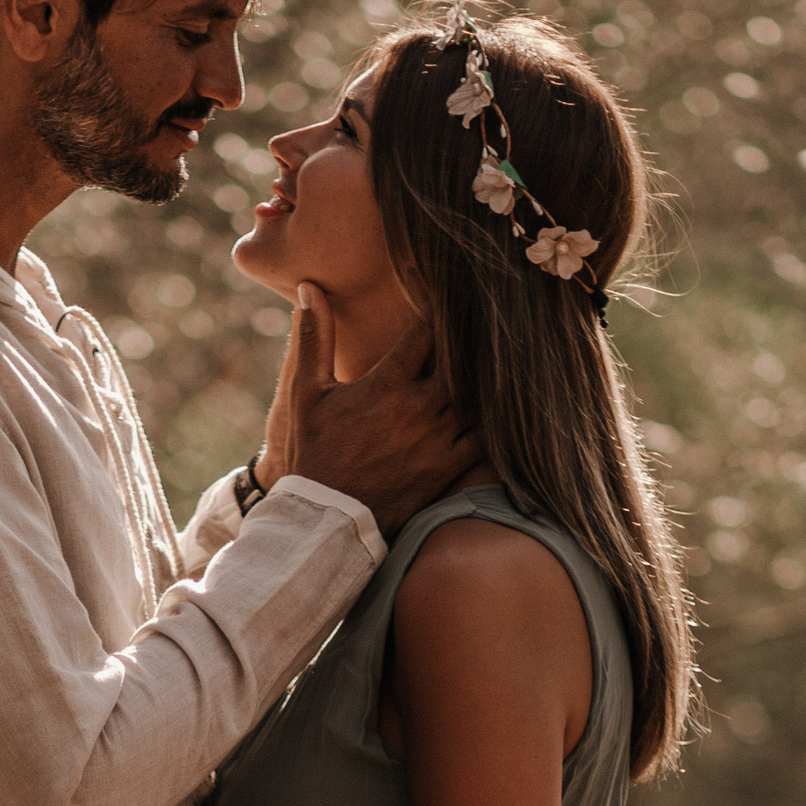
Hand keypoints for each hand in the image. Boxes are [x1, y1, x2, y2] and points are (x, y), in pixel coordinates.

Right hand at [267, 282, 478, 534]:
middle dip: (471, 341)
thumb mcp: (306, 392)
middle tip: (486, 321)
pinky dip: (493, 417)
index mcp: (386, 385)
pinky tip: (499, 402)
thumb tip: (308, 287)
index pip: (426, 332)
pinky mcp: (449, 466)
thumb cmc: (315, 452)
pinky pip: (485, 435)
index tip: (451, 295)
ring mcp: (437, 439)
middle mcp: (418, 408)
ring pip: (477, 395)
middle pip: (462, 360)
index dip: (440, 309)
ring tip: (496, 356)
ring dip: (484, 376)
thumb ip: (312, 338)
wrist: (327, 518)